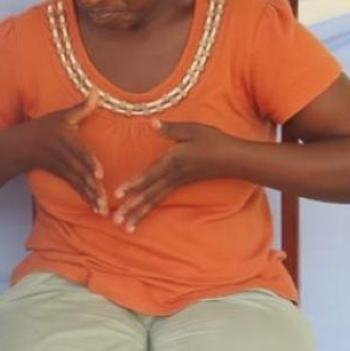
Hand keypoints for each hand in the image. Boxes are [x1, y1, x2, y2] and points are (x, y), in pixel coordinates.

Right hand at [24, 90, 106, 213]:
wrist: (16, 147)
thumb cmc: (42, 127)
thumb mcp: (60, 115)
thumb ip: (81, 107)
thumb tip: (96, 90)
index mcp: (64, 139)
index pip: (78, 151)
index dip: (89, 162)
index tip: (100, 174)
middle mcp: (61, 154)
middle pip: (79, 172)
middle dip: (93, 186)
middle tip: (106, 201)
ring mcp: (59, 166)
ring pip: (77, 183)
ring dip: (90, 196)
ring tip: (103, 209)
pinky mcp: (59, 174)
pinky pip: (74, 187)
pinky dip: (85, 196)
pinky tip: (96, 206)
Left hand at [113, 119, 238, 231]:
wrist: (234, 159)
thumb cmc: (213, 141)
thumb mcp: (193, 129)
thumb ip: (170, 129)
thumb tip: (151, 123)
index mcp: (174, 161)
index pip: (150, 174)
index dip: (134, 184)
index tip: (118, 194)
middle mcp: (174, 175)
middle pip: (150, 193)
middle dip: (132, 207)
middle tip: (115, 220)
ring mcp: (177, 183)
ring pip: (154, 200)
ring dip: (138, 214)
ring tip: (124, 227)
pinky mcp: (180, 186)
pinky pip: (161, 199)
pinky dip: (148, 210)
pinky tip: (138, 219)